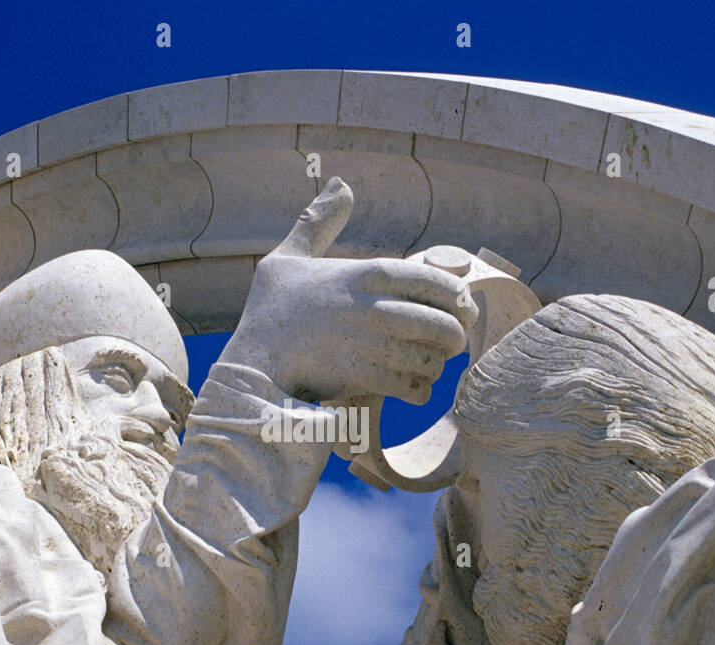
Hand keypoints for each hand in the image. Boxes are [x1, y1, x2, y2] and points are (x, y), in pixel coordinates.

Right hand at [220, 178, 477, 404]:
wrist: (251, 363)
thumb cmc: (269, 311)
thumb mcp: (287, 256)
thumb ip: (319, 221)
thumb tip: (340, 184)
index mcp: (365, 273)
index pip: (435, 281)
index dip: (459, 296)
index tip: (463, 307)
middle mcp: (374, 307)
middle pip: (443, 323)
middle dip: (456, 336)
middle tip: (452, 342)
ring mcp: (371, 344)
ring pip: (432, 357)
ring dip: (438, 364)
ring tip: (431, 364)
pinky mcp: (364, 378)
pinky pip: (414, 387)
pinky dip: (421, 390)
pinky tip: (414, 387)